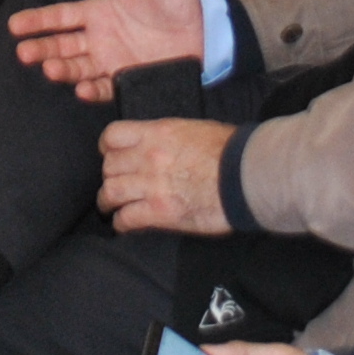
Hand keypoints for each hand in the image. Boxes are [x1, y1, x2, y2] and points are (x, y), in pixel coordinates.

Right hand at [11, 0, 209, 99]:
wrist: (209, 28)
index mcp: (100, 11)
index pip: (61, 16)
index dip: (39, 21)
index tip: (15, 25)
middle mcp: (101, 38)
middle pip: (62, 45)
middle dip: (41, 49)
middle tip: (24, 52)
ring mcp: (113, 61)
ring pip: (78, 67)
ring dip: (62, 69)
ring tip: (50, 69)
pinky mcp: (130, 79)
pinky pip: (106, 88)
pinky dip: (92, 90)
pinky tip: (82, 88)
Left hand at [98, 117, 234, 235]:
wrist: (246, 175)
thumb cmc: (230, 151)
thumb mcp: (194, 129)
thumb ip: (169, 138)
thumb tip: (163, 145)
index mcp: (156, 133)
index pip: (112, 136)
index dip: (107, 148)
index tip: (110, 155)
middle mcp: (148, 157)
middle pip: (108, 167)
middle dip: (109, 177)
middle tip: (115, 185)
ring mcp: (151, 185)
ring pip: (111, 192)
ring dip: (108, 201)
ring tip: (111, 207)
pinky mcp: (159, 212)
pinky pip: (126, 218)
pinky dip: (121, 223)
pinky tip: (124, 225)